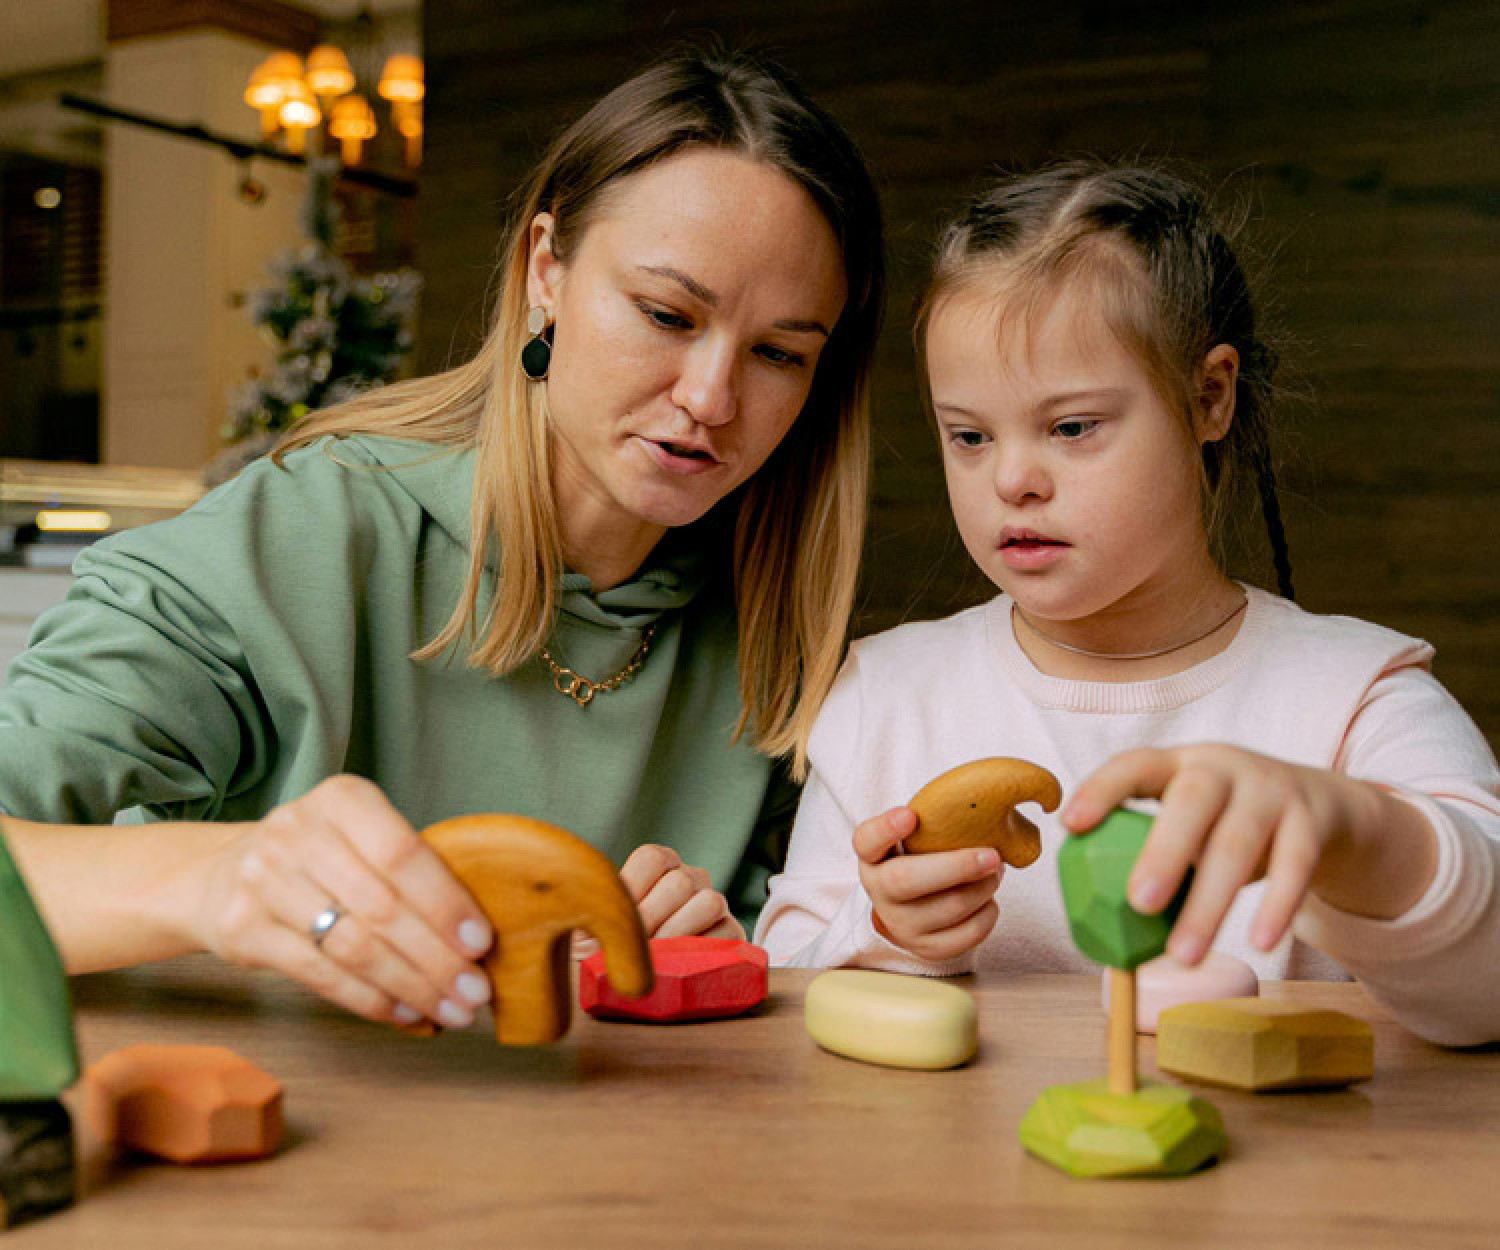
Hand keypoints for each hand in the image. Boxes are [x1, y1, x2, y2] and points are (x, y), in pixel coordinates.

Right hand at [194, 775, 495, 1029]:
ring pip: (354, 947)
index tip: (481, 943)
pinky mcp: (243, 930)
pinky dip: (371, 999)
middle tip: (475, 991)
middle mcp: (298, 833)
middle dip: (437, 958)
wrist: (218, 873)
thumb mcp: (359, 836)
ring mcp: (264, 881)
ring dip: (411, 986)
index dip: (446, 903)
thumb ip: (410, 870)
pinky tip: (404, 1012)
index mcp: (342, 799)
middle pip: (383, 908)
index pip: (403, 854)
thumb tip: (476, 938)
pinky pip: (321, 975)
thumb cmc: (317, 857)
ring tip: (451, 1010)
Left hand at [573, 844, 743, 959]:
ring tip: (656, 959)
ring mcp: (713, 902)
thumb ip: (592, 928)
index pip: (652, 859)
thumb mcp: (603, 931)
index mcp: (659, 866)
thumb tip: (580, 942)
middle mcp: (689, 877)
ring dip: (679, 933)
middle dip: (651, 919)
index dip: (634, 888)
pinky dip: (705, 949)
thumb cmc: (621, 948)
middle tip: (632, 947)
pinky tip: (681, 966)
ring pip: (708, 901)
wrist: (658, 977)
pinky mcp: (732, 931)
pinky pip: (729, 932)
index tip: (616, 920)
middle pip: (678, 883)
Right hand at [855, 806, 1002, 961]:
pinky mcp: (927, 948)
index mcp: (873, 857)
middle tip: (992, 855)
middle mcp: (879, 892)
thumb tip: (988, 806)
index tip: (909, 815)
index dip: (886, 828)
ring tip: (995, 871)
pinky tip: (988, 899)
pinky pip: (967, 934)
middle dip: (956, 867)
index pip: (866, 840)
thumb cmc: (919, 861)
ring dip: (983, 888)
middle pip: (907, 880)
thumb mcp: (913, 839)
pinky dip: (988, 913)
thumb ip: (932, 822)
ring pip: (949, 907)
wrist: (910, 911)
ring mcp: (900, 924)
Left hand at [1063, 744, 1436, 965]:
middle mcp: (1223, 767)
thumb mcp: (1188, 820)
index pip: (1134, 765)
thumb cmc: (1224, 822)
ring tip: (1184, 953)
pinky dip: (1277, 906)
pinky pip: (1296, 864)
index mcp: (1178, 764)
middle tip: (1139, 904)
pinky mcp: (1310, 820)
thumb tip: (1097, 923)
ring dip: (1210, 902)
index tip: (1071, 824)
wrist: (1319, 804)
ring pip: (1239, 842)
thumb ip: (1150, 852)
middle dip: (1164, 852)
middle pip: (1192, 800)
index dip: (1101, 790)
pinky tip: (1259, 943)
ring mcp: (1270, 789)